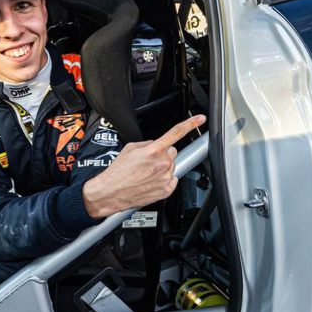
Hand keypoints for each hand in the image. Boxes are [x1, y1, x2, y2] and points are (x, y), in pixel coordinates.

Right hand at [82, 114, 205, 218]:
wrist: (110, 192)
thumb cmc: (118, 172)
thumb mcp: (130, 149)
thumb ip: (148, 144)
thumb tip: (157, 144)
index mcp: (153, 150)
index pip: (176, 133)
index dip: (191, 124)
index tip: (200, 119)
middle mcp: (162, 163)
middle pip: (172, 152)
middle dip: (163, 154)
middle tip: (148, 162)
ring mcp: (165, 177)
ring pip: (172, 166)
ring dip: (162, 168)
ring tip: (146, 174)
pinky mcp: (167, 190)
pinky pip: (172, 179)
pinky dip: (164, 180)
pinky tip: (151, 181)